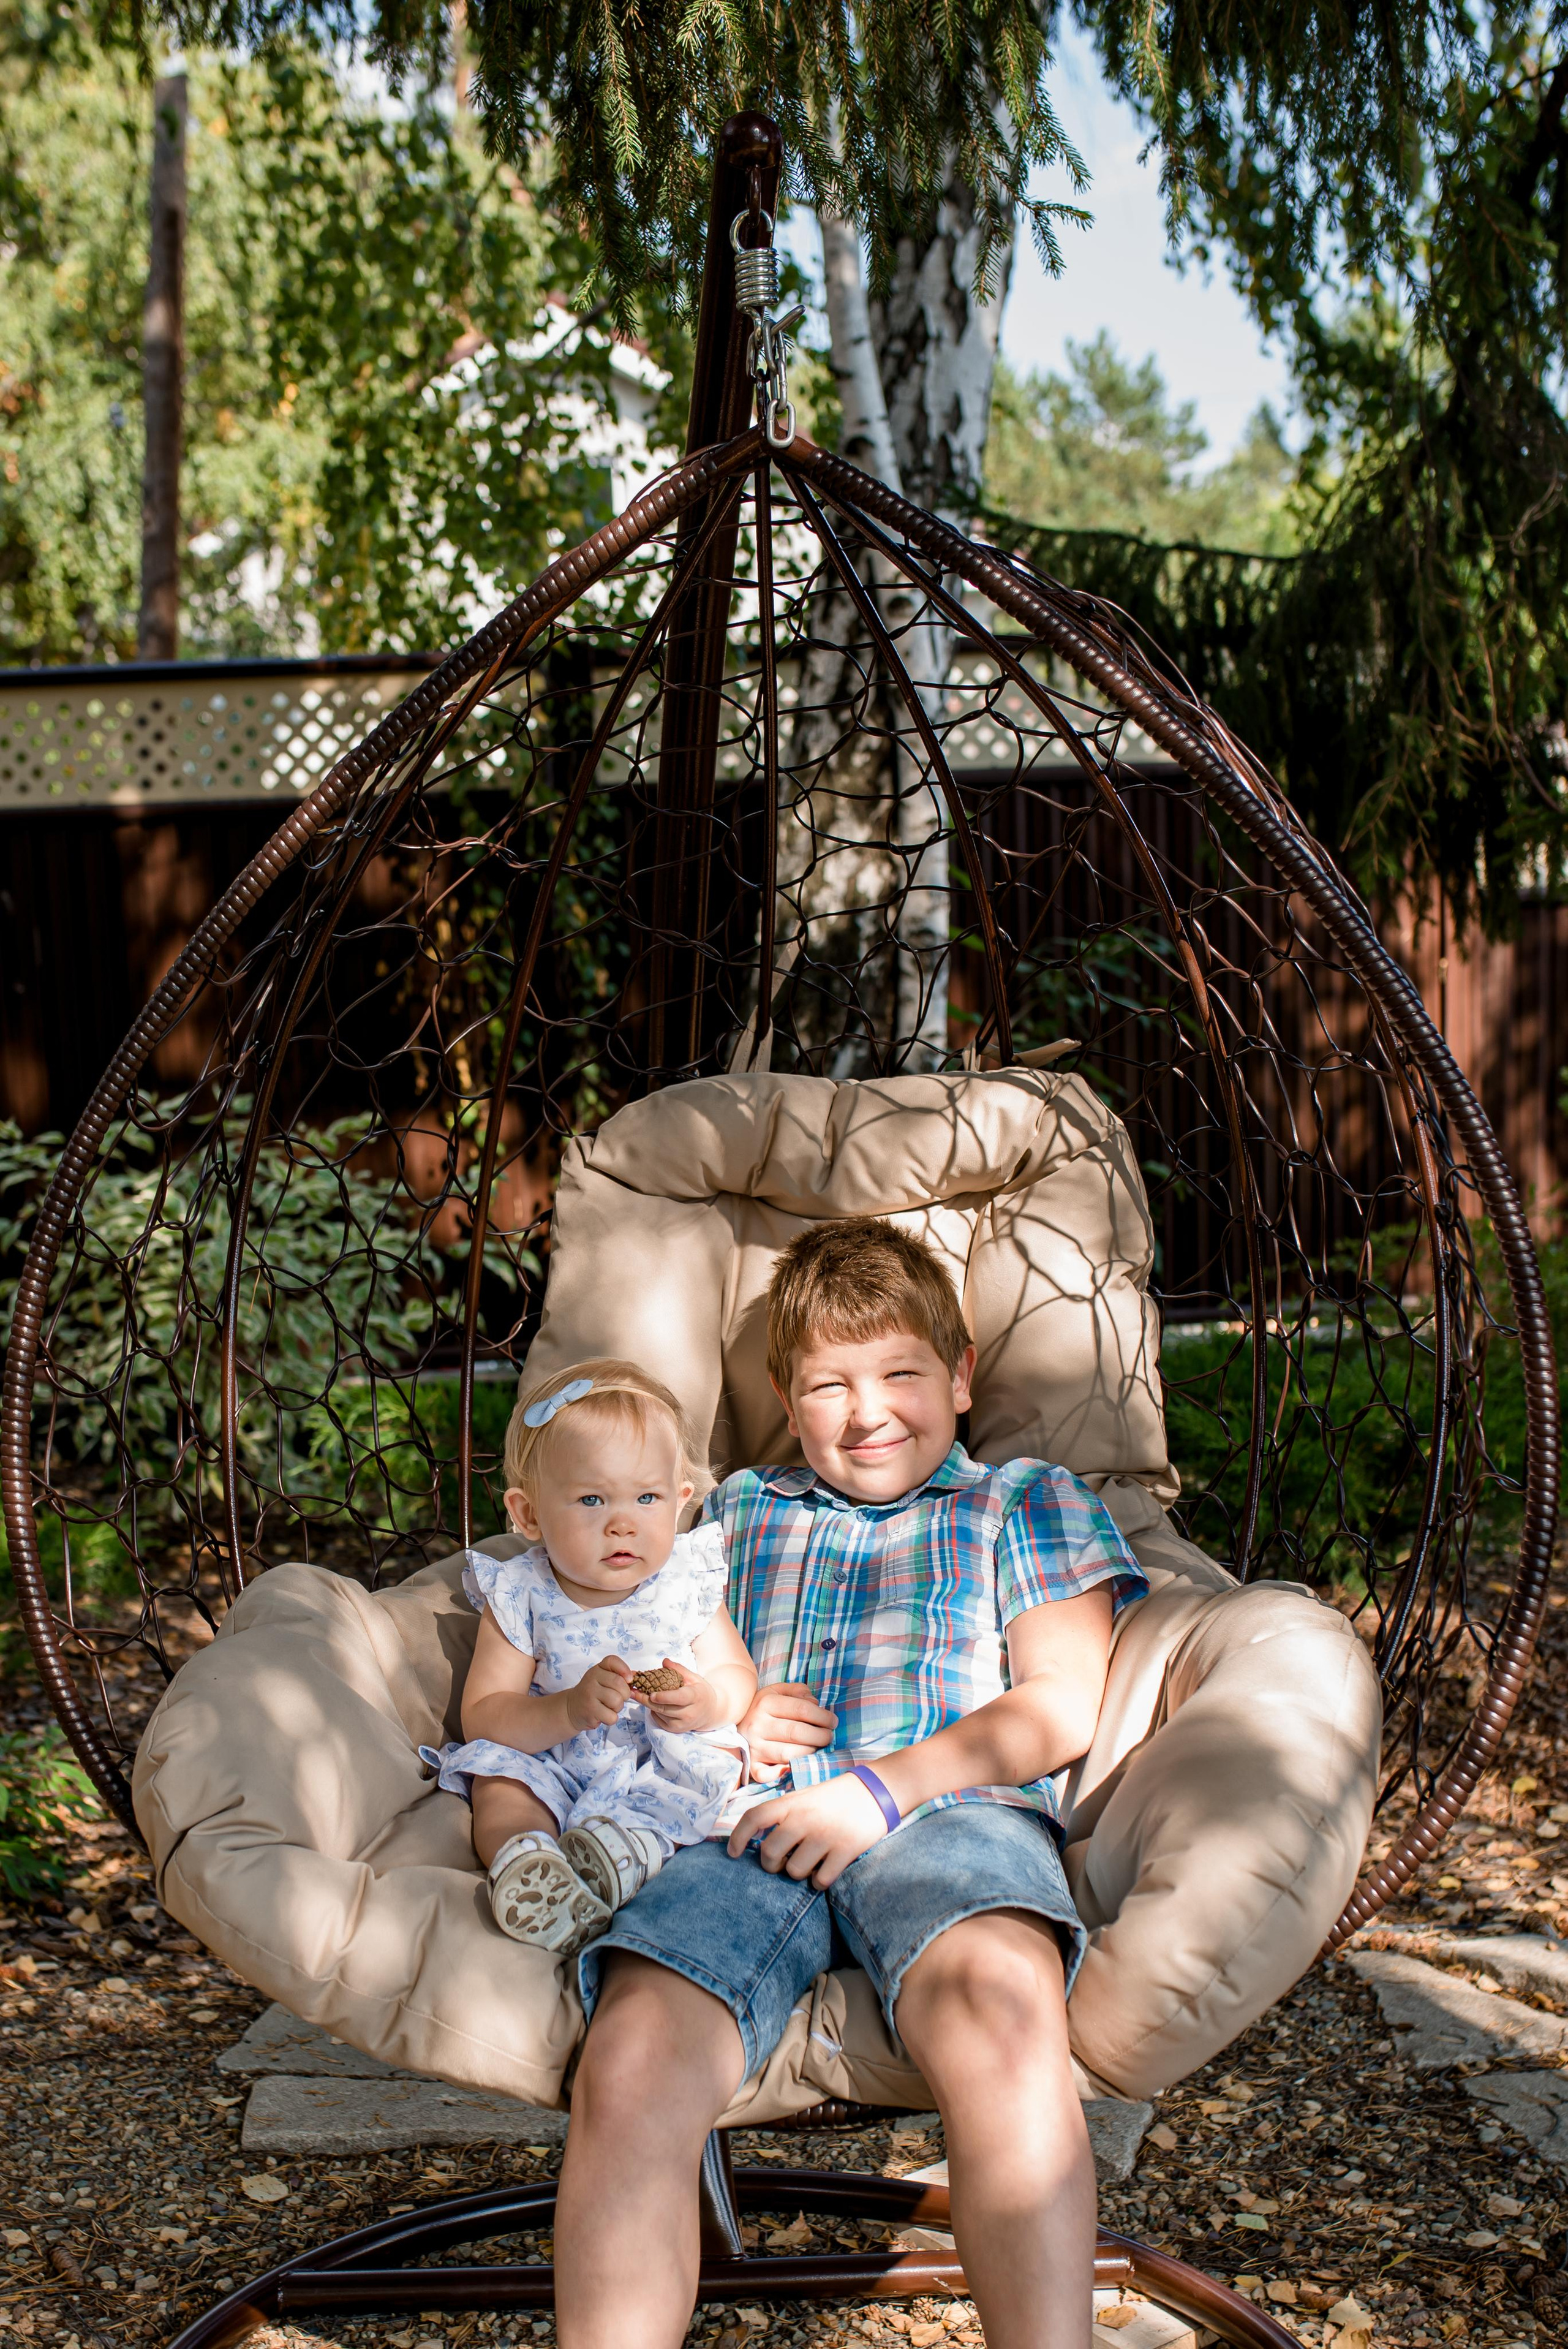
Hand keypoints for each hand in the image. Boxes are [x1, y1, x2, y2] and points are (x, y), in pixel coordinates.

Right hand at [566, 1655, 633, 1732]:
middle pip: (620, 1684)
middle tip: (618, 1698)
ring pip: (617, 1701)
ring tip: (609, 1707)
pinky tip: (603, 1715)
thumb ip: (617, 1676)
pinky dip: (611, 1718)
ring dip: (617, 1707)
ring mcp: (590, 1695)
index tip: (629, 1679)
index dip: (624, 1669)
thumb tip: (635, 1678)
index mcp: (597, 1669)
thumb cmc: (592, 1693)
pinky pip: (612, 1716)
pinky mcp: (590, 1710)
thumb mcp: (601, 1679)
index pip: (612, 1661)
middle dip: (625, 1694)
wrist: (572, 1708)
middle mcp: (592, 1679)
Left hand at [643, 1659, 722, 1733]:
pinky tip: (651, 1703)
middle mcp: (690, 1713)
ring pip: (660, 1714)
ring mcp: (682, 1724)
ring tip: (638, 1694)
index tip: (651, 1694)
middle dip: (646, 1700)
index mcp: (695, 1697)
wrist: (710, 1712)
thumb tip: (664, 1661)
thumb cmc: (700, 1692)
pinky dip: (653, 1712)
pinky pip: (659, 1721)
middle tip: (633, 1691)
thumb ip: (678, 1669)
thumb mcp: (693, 1677)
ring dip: (648, 1704)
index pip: (678, 1698)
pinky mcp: (676, 1730)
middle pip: (664, 1708)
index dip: (664, 1697)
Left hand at [727, 1771, 889, 1886]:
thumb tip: (760, 1843)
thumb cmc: (835, 1797)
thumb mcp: (805, 1797)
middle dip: (771, 1865)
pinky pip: (820, 1881)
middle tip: (781, 1862)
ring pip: (794, 1871)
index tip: (733, 1854)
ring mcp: (825, 1835)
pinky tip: (825, 1870)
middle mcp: (804, 1818)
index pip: (754, 1817)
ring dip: (798, 1873)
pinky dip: (819, 1881)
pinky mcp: (845, 1850)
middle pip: (769, 1854)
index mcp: (792, 1802)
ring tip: (809, 1862)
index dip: (737, 1837)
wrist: (876, 1790)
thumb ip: (784, 1815)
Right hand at [740, 1680, 837, 1770]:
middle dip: (820, 1736)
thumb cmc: (764, 1708)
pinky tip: (793, 1768)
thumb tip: (815, 1704)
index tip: (833, 1721)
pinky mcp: (751, 1765)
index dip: (823, 1716)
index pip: (802, 1709)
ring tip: (817, 1748)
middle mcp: (757, 1724)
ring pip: (787, 1754)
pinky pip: (766, 1774)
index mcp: (765, 1702)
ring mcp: (753, 1746)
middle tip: (829, 1736)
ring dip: (808, 1752)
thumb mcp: (778, 1691)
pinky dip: (781, 1774)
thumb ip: (798, 1691)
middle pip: (796, 1732)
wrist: (732, 1723)